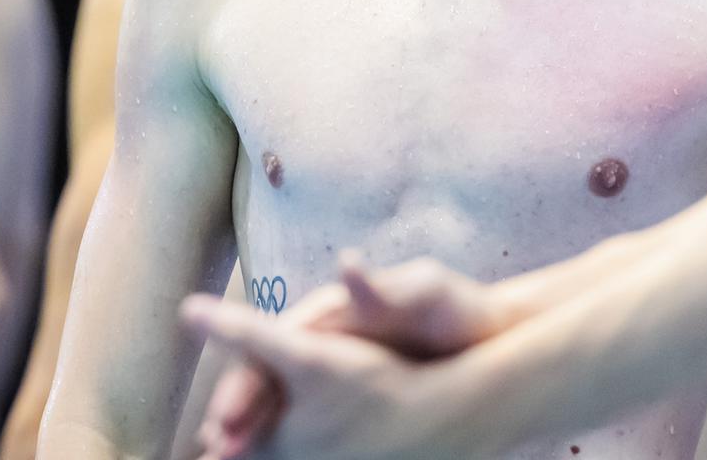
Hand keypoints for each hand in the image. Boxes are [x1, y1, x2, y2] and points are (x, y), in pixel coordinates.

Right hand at [186, 254, 510, 458]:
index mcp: (336, 314)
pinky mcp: (361, 395)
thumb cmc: (455, 307)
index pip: (273, 343)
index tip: (223, 415)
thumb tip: (348, 265)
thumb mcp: (424, 292)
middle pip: (268, 376)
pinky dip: (288, 444)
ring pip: (284, 403)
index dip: (244, 378)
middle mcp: (329, 340)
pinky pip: (316, 422)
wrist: (492, 333)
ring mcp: (343, 369)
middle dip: (237, 410)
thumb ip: (384, 287)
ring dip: (254, 433)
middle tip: (215, 445)